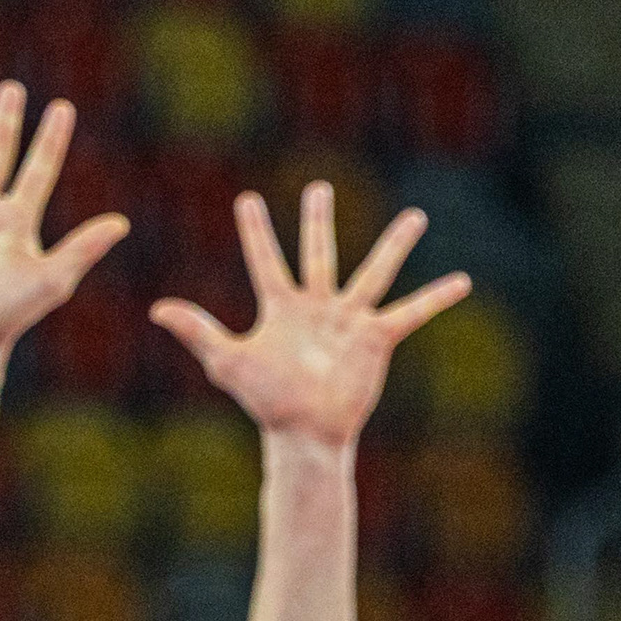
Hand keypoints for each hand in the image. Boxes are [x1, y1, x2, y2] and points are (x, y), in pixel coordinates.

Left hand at [151, 182, 470, 447]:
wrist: (306, 433)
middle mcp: (317, 307)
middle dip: (317, 220)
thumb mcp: (228, 361)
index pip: (265, 259)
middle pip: (319, 252)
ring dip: (395, 244)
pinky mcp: (377, 338)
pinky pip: (411, 312)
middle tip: (318, 187)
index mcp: (281, 307)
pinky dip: (437, 298)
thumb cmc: (266, 401)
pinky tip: (463, 281)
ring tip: (417, 216)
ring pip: (375, 271)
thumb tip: (156, 309)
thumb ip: (197, 331)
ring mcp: (349, 320)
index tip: (247, 200)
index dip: (256, 230)